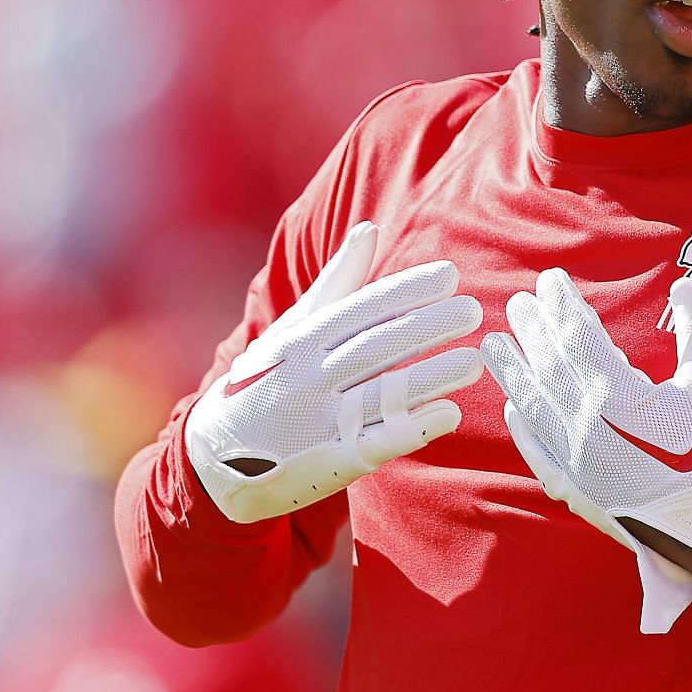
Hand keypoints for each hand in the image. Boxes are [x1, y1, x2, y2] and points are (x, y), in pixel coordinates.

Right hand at [185, 221, 482, 522]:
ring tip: (474, 361)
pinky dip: (413, 428)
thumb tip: (370, 228)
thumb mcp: (293, 328)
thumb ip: (338, 281)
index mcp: (302, 340)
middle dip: (427, 327)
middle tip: (474, 311)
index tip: (450, 276)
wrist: (216, 455)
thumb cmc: (269, 377)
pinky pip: (376, 443)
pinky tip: (449, 413)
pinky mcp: (332, 463)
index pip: (362, 310)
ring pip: (381, 395)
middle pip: (376, 347)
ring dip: (430, 378)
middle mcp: (309, 377)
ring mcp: (319, 422)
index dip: (407, 292)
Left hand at [481, 269, 691, 631]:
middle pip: (549, 366)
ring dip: (512, 372)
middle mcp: (587, 427)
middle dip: (533, 330)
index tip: (551, 280)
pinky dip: (522, 427)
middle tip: (520, 301)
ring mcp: (576, 462)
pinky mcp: (578, 491)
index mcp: (618, 396)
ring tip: (493, 343)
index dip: (563, 304)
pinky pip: (538, 452)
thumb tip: (687, 283)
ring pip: (533, 406)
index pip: (579, 337)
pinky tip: (512, 409)